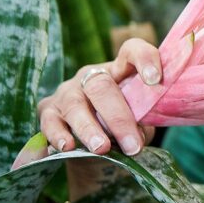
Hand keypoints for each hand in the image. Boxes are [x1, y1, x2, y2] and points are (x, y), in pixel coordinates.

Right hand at [37, 38, 160, 155]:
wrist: (92, 151)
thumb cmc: (122, 129)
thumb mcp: (138, 123)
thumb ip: (142, 122)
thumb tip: (138, 134)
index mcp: (119, 71)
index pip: (131, 52)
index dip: (144, 59)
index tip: (155, 79)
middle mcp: (91, 76)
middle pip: (102, 86)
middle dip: (118, 118)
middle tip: (132, 145)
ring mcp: (67, 92)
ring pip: (75, 105)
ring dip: (89, 129)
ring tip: (102, 148)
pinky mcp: (48, 111)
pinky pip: (50, 121)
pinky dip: (58, 135)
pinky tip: (67, 147)